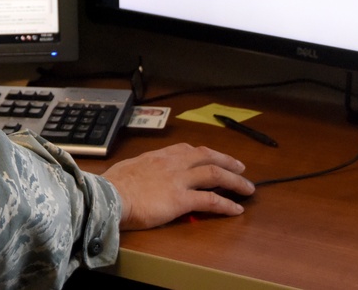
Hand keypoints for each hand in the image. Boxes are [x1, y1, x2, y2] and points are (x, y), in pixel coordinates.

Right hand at [102, 143, 254, 229]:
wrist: (109, 194)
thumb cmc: (112, 184)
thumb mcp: (127, 168)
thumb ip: (139, 170)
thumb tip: (137, 175)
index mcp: (158, 156)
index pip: (186, 150)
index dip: (204, 153)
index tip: (212, 156)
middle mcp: (172, 163)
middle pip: (207, 157)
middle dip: (226, 161)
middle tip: (240, 167)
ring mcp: (179, 180)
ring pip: (214, 174)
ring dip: (235, 181)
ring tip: (248, 188)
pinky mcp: (182, 199)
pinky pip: (211, 199)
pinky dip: (226, 204)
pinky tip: (237, 209)